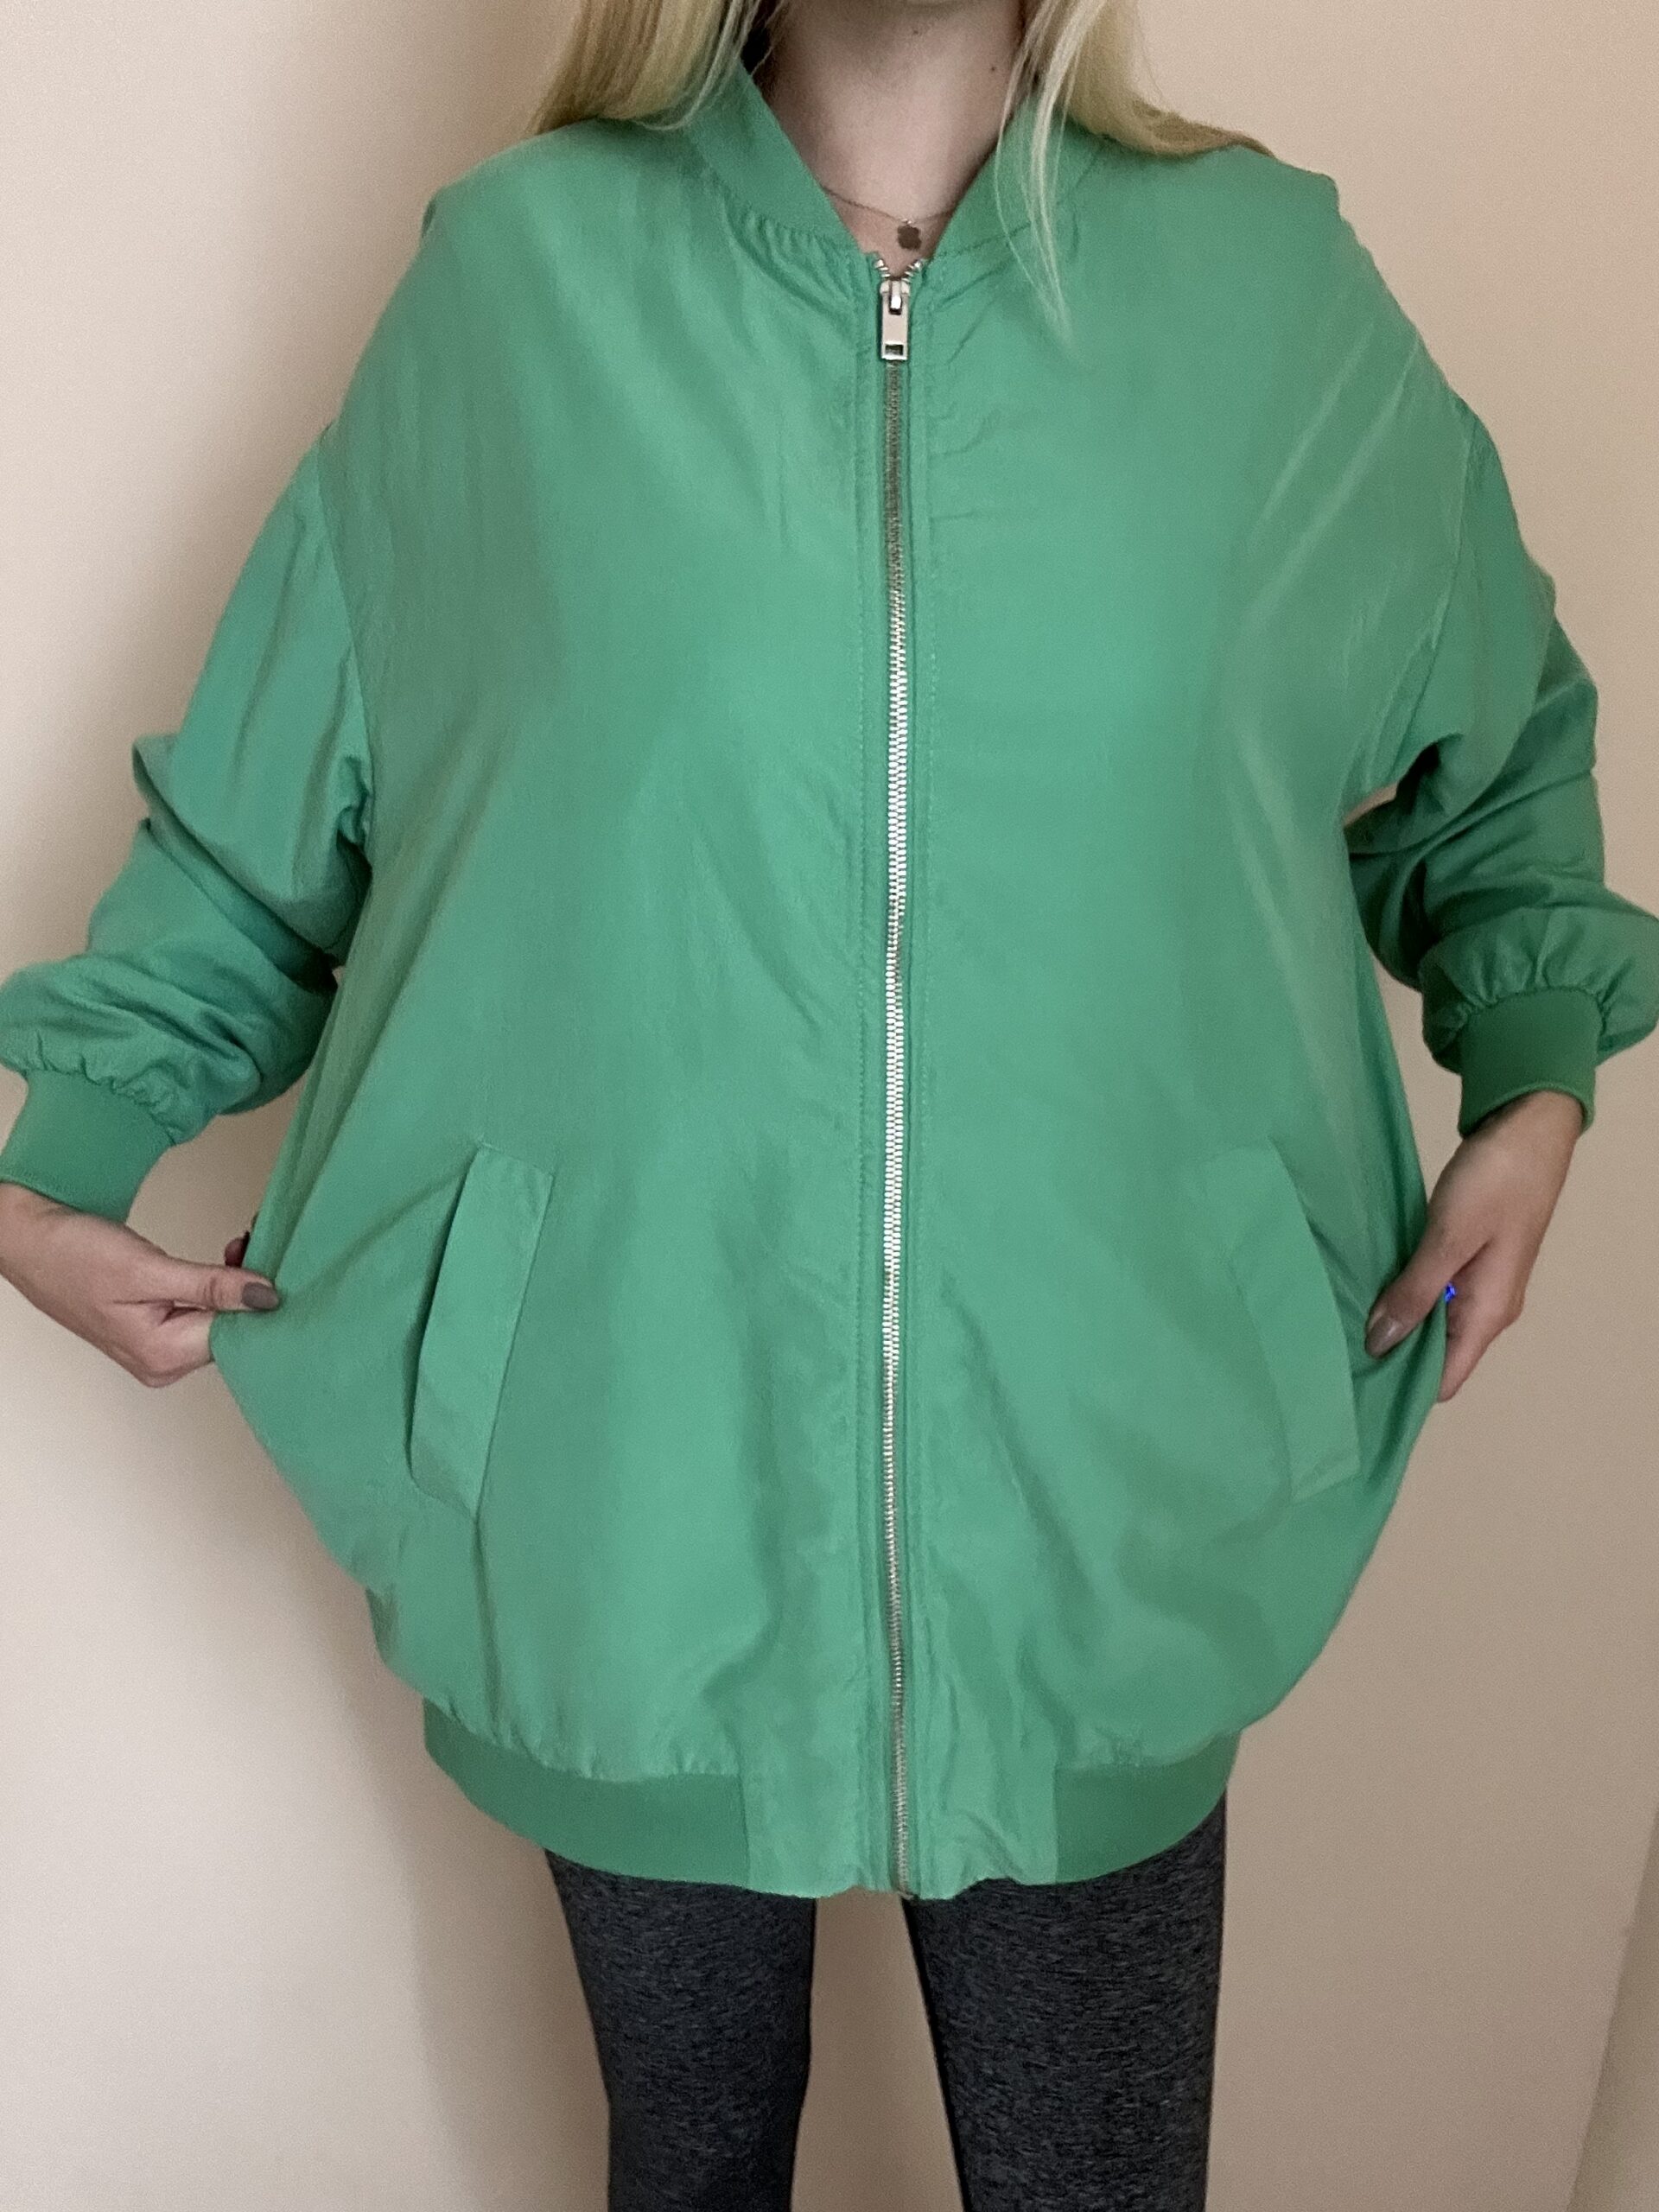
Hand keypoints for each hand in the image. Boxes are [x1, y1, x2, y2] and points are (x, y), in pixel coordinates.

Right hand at [0, 1181, 279, 1387]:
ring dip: (235, 1283)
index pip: (237, 1334)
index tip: (274, 1259)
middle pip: (230, 1329)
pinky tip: (226, 1259)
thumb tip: (266, 1297)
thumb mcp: (148, 1268)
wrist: (28, 1242)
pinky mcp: (154, 1331)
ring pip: (218, 1319)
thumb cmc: (73, 1255)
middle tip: (258, 1243)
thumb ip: (210, 1286)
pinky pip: (201, 1312)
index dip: (260, 1297)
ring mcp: (157, 1350)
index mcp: (163, 1356)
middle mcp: (162, 1364)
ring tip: (242, 1244)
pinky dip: (217, 1285)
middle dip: (251, 1287)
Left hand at [1363, 1089, 1584, 1399]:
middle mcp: (1487, 1310)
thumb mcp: (1448, 1238)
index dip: (1403, 1385)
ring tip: (1342, 1317)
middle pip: (1437, 1354)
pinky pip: (1433, 1292)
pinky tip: (1371, 1284)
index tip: (1352, 1381)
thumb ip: (1415, 1293)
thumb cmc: (1495, 1182)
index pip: (1446, 1378)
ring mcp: (1480, 1285)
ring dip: (1396, 1321)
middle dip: (1391, 1354)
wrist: (1529, 1129)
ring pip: (1432, 1322)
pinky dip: (1405, 1293)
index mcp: (1488, 1314)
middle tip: (1332, 1347)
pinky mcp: (1469, 1259)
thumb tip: (1379, 1344)